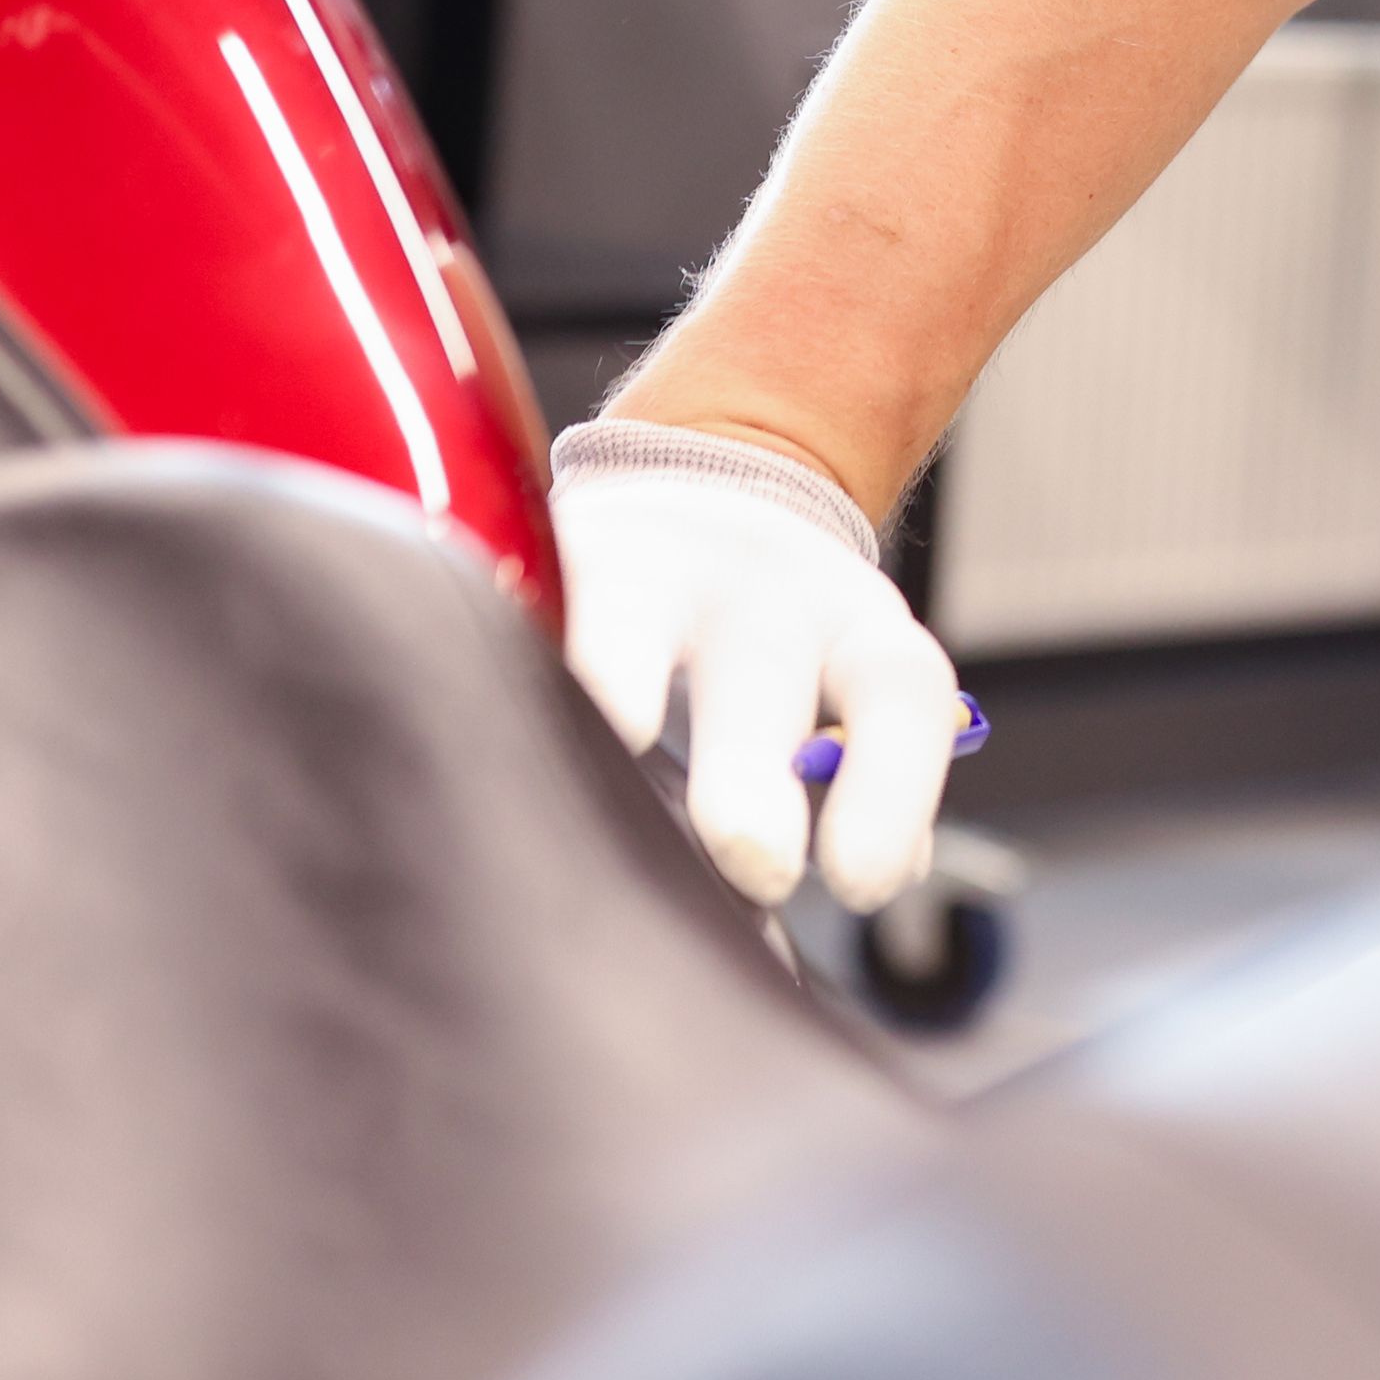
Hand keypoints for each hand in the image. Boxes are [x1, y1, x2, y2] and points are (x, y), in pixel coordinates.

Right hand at [547, 418, 965, 910]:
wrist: (711, 495)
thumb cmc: (778, 652)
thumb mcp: (844, 695)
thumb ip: (859, 786)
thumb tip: (873, 878)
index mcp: (856, 631)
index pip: (899, 694)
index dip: (892, 788)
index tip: (860, 884)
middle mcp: (762, 591)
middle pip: (760, 679)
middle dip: (750, 783)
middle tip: (754, 864)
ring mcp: (650, 568)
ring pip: (622, 639)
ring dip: (610, 712)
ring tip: (591, 789)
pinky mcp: (556, 559)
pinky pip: (526, 616)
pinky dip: (508, 676)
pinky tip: (481, 737)